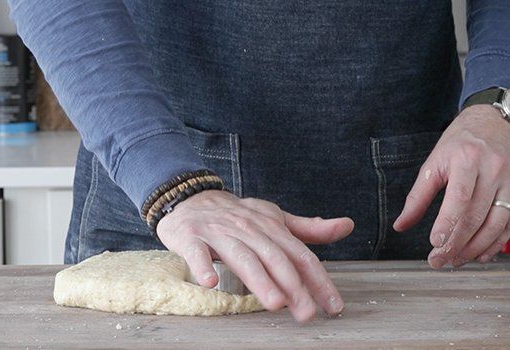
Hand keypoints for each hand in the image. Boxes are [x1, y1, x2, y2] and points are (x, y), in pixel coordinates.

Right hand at [156, 190, 353, 322]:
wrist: (191, 197)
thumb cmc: (236, 215)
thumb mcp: (274, 218)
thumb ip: (308, 229)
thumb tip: (346, 226)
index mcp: (270, 227)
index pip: (299, 255)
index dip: (318, 280)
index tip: (333, 305)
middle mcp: (248, 229)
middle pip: (274, 258)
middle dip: (293, 285)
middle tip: (306, 312)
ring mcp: (219, 234)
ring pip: (242, 257)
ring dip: (259, 279)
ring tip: (274, 302)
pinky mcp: (191, 238)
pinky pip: (198, 253)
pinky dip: (203, 266)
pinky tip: (210, 282)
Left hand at [394, 105, 509, 267]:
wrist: (492, 123)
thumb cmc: (459, 144)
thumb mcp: (433, 163)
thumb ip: (417, 196)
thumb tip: (400, 225)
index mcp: (467, 160)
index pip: (459, 197)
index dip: (448, 223)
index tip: (435, 243)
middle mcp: (493, 171)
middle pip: (476, 215)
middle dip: (457, 243)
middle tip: (438, 261)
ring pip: (497, 223)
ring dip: (476, 248)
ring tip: (455, 260)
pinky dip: (495, 243)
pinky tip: (479, 254)